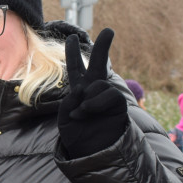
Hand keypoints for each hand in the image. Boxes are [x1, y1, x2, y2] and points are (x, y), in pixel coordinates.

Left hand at [57, 28, 127, 157]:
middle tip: (109, 30)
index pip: (76, 69)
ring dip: (87, 96)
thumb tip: (84, 90)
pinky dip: (95, 102)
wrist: (93, 152)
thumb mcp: (64, 116)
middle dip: (103, 46)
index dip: (74, 53)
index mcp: (79, 91)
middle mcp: (94, 90)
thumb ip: (71, 99)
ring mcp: (106, 96)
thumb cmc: (77, 136)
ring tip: (81, 112)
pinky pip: (108, 94)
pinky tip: (87, 111)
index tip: (72, 37)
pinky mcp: (118, 104)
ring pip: (98, 83)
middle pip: (99, 64)